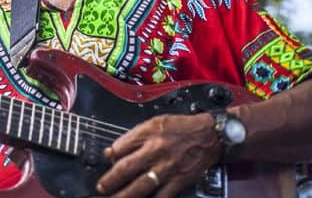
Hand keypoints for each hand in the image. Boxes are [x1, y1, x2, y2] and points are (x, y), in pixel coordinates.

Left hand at [95, 113, 222, 197]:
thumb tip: (114, 150)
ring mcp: (168, 168)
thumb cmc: (182, 127)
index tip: (105, 161)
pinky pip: (162, 196)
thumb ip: (133, 136)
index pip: (122, 146)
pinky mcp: (179, 180)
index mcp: (149, 134)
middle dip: (111, 180)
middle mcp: (156, 151)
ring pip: (141, 186)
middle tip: (101, 187)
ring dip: (125, 194)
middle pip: (127, 168)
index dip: (111, 155)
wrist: (210, 135)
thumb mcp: (155, 122)